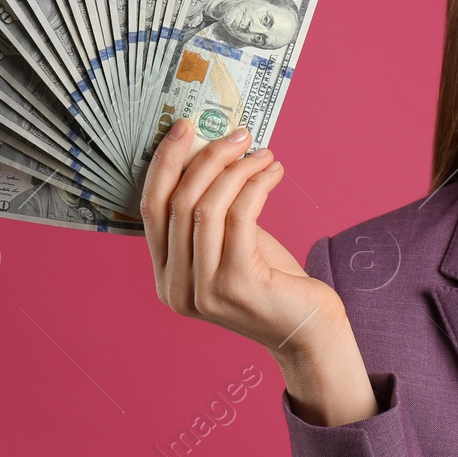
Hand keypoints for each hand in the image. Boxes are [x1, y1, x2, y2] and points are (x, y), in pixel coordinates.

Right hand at [141, 119, 347, 366]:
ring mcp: (203, 289)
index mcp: (165, 277)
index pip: (150, 209)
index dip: (164, 163)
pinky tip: (273, 172)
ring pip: (207, 207)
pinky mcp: (237, 284)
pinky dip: (256, 185)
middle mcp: (175, 288)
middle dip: (205, 157)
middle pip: (177, 203)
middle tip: (236, 132)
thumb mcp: (229, 245)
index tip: (185, 126)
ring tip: (262, 152)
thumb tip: (207, 151)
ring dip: (236, 169)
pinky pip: (240, 217)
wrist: (307, 329)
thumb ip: (209, 213)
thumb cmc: (271, 281)